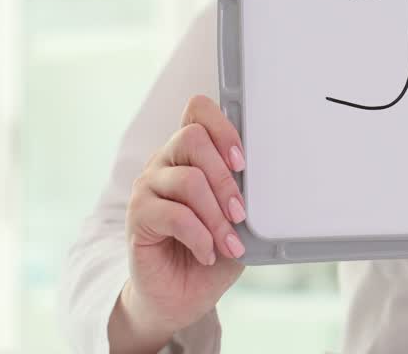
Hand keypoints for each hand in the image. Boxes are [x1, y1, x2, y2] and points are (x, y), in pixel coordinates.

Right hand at [110, 95, 247, 353]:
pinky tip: (207, 253)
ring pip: (189, 179)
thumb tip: (269, 189)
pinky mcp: (138, 215)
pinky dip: (200, 237)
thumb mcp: (238, 223)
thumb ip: (247, 198)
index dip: (222, 126)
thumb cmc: (211, 252)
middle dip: (225, 178)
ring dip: (216, 216)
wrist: (180, 296)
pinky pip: (176, 215)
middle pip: (192, 137)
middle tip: (241, 213)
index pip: (198, 111)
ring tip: (228, 243)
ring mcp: (148, 186)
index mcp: (190, 154)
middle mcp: (165, 162)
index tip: (242, 161)